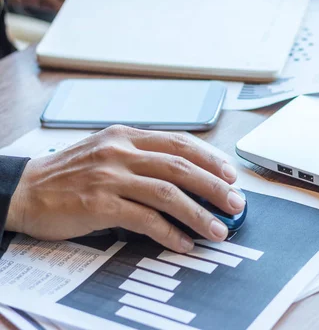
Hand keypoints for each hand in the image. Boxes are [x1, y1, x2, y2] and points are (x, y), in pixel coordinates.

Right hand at [6, 126, 245, 252]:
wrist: (22, 189)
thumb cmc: (69, 174)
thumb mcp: (107, 151)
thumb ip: (141, 158)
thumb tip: (185, 176)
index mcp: (126, 135)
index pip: (179, 142)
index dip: (209, 158)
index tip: (230, 174)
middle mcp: (120, 151)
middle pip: (180, 166)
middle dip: (214, 186)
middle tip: (236, 203)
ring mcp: (110, 176)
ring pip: (168, 192)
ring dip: (198, 213)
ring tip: (218, 229)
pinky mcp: (99, 204)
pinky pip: (144, 219)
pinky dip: (169, 232)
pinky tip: (184, 243)